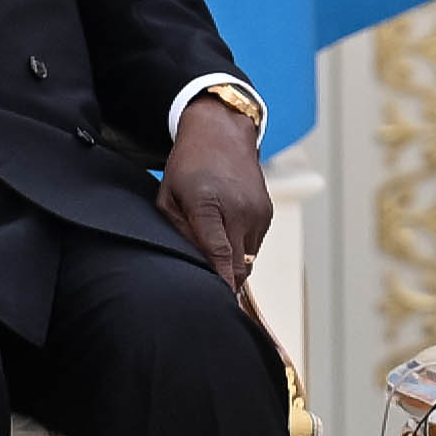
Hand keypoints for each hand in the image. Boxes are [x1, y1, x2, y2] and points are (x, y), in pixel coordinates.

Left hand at [158, 91, 271, 296]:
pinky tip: (227, 229)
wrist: (223, 132)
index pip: (218, 254)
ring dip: (232, 263)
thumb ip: (179, 231)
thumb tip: (194, 263)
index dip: (220, 282)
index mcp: (208, 204)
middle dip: (225, 281)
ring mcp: (257, 212)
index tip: (220, 303)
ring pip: (247, 259)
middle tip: (208, 289)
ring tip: (213, 243)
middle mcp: (239, 209)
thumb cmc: (188, 164)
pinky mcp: (267, 213)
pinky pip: (254, 245)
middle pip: (237, 265)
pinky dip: (241, 247)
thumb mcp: (168, 196)